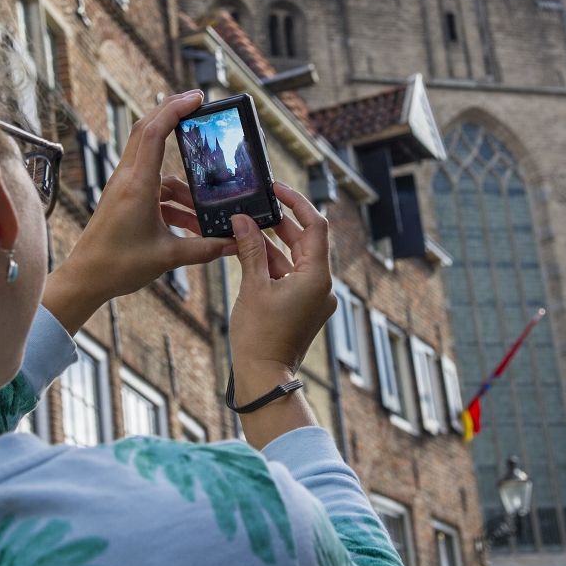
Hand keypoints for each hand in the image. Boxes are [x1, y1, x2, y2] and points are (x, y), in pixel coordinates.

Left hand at [44, 90, 234, 333]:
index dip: (175, 109)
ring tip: (207, 210)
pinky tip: (192, 223)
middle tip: (199, 104)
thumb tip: (234, 243)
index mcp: (137, 184)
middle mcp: (128, 179)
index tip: (197, 97)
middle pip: (148, 132)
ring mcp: (125, 187)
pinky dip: (174, 199)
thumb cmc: (118, 266)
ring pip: (158, 167)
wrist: (86, 279)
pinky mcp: (124, 199)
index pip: (154, 132)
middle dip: (174, 115)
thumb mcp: (168, 257)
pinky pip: (155, 188)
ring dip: (184, 184)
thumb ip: (205, 248)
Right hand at [227, 182, 336, 399]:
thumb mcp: (253, 286)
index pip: (316, 225)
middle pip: (306, 241)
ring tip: (247, 227)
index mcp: (317, 277)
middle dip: (281, 223)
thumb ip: (250, 248)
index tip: (277, 189)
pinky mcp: (303, 307)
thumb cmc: (259, 336)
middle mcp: (323, 285)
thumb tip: (242, 220)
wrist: (264, 377)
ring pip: (296, 258)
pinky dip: (273, 263)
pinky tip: (250, 253)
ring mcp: (314, 297)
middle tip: (256, 206)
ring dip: (274, 243)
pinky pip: (291, 275)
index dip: (297, 203)